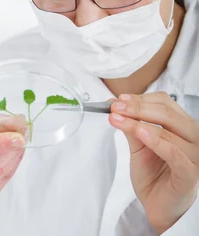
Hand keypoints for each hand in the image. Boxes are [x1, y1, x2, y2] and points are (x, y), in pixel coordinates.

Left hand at [110, 92, 198, 233]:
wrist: (157, 206)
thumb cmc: (153, 175)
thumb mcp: (138, 144)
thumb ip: (130, 124)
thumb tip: (113, 103)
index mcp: (182, 126)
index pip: (165, 102)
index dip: (141, 98)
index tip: (119, 100)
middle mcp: (192, 138)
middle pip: (167, 113)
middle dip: (137, 107)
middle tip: (115, 107)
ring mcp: (194, 156)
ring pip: (168, 130)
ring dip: (139, 121)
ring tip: (118, 119)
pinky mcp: (189, 174)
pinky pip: (174, 153)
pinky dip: (156, 140)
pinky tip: (139, 133)